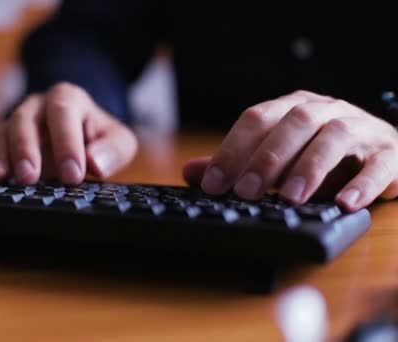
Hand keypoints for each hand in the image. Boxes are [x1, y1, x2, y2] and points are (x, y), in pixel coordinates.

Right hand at [0, 82, 137, 184]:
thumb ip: (113, 149)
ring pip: (0, 132)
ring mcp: (13, 122)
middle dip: (25, 149)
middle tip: (28, 178)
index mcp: (67, 100)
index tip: (72, 175)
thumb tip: (95, 163)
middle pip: (24, 121)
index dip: (67, 144)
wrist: (75, 126)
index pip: (64, 115)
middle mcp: (35, 106)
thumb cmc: (97, 136)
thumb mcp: (118, 140)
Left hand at [183, 90, 397, 211]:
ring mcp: (359, 128)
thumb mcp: (276, 157)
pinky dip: (362, 183)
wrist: (382, 150)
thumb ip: (237, 164)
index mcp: (291, 108)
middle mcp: (324, 111)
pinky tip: (345, 203)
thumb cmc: (318, 155)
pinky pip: (379, 164)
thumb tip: (190, 172)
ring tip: (291, 198)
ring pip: (334, 137)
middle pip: (294, 124)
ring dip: (310, 167)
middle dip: (267, 158)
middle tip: (247, 192)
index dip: (233, 150)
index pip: (257, 119)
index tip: (214, 185)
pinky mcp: (389, 152)